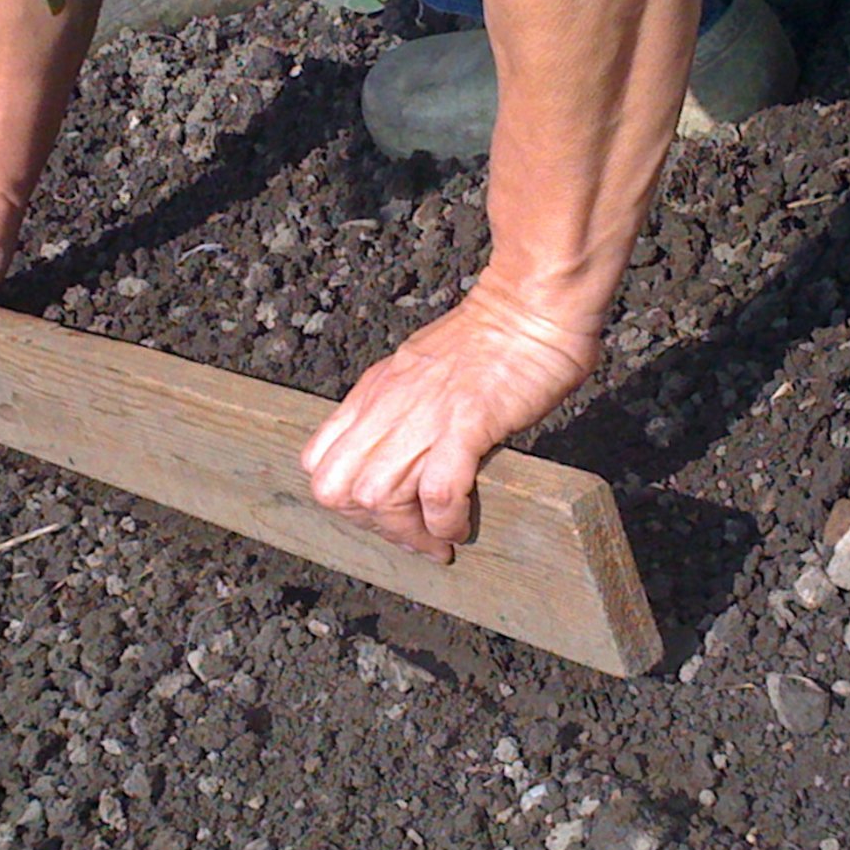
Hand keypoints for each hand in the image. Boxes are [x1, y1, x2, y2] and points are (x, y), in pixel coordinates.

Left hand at [300, 280, 599, 562]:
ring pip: (377, 497)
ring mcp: (421, 415)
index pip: (318, 460)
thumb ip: (401, 405)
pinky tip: (460, 528)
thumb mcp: (420, 369)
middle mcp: (385, 405)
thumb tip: (407, 450)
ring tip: (437, 544)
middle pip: (336, 488)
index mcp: (372, 392)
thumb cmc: (492, 336)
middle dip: (368, 525)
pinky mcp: (465, 423)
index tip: (379, 513)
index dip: (342, 498)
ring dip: (408, 533)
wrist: (531, 305)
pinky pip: (437, 493)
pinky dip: (445, 522)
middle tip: (410, 536)